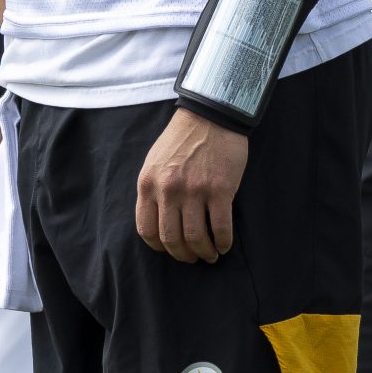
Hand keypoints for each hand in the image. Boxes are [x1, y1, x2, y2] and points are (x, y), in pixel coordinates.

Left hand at [135, 108, 247, 262]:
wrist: (211, 115)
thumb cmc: (183, 138)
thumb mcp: (155, 161)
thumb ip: (153, 190)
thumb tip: (158, 220)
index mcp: (148, 184)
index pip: (147, 230)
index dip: (159, 247)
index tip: (170, 249)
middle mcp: (168, 190)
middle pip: (172, 239)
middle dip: (183, 255)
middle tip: (192, 257)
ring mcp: (194, 190)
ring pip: (196, 238)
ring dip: (204, 253)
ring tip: (210, 254)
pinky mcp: (220, 189)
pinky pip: (220, 228)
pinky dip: (222, 242)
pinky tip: (224, 245)